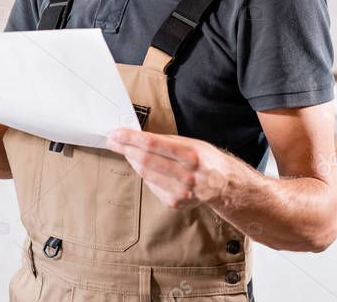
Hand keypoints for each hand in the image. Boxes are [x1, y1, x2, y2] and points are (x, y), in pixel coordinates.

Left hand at [106, 129, 233, 208]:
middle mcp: (186, 175)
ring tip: (124, 150)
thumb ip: (166, 141)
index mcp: (191, 155)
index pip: (152, 144)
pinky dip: (145, 174)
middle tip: (113, 141)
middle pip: (145, 160)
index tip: (116, 133)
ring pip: (145, 174)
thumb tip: (139, 137)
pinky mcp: (174, 202)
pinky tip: (143, 166)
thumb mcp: (192, 143)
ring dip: (131, 160)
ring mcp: (179, 191)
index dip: (130, 138)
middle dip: (125, 149)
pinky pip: (152, 185)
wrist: (224, 186)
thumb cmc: (207, 160)